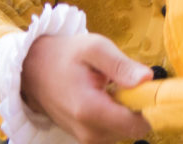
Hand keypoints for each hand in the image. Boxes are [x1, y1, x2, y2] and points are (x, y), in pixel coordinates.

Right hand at [21, 33, 152, 143]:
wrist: (34, 69)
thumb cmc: (66, 55)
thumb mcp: (94, 48)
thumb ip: (121, 65)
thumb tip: (148, 79)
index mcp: (90, 110)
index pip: (136, 125)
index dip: (147, 106)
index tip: (146, 86)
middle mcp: (87, 133)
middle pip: (132, 129)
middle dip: (134, 106)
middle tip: (119, 81)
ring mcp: (85, 139)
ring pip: (123, 131)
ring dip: (123, 110)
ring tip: (107, 87)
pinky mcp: (85, 139)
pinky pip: (111, 131)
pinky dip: (113, 115)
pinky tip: (102, 97)